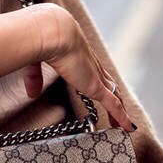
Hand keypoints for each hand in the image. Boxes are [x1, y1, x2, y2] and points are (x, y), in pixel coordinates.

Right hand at [21, 3, 136, 132]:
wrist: (52, 34)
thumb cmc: (42, 41)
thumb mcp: (35, 63)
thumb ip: (34, 78)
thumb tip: (33, 93)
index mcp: (78, 58)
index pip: (93, 74)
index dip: (98, 84)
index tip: (100, 93)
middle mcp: (91, 67)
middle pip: (108, 86)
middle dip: (114, 99)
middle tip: (117, 112)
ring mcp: (96, 77)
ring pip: (114, 97)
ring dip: (120, 111)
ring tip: (124, 125)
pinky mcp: (97, 87)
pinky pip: (114, 106)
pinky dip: (122, 117)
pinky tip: (128, 128)